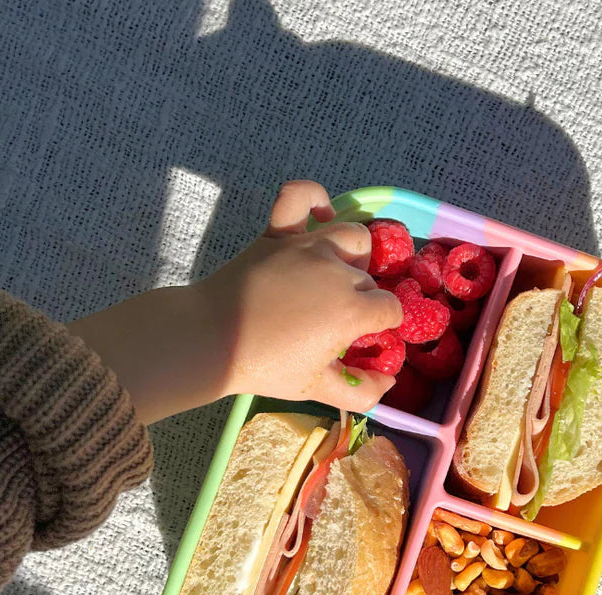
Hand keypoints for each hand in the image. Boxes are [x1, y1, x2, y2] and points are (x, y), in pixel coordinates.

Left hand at [199, 180, 402, 411]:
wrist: (211, 338)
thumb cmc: (265, 366)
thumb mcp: (316, 389)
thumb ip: (361, 391)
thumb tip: (390, 380)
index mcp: (351, 310)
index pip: (390, 309)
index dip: (383, 324)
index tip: (365, 336)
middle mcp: (336, 271)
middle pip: (370, 279)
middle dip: (365, 299)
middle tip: (339, 321)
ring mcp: (307, 246)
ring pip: (353, 236)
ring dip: (355, 255)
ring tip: (339, 274)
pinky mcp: (278, 234)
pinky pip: (299, 197)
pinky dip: (314, 198)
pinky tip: (322, 215)